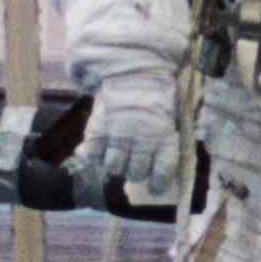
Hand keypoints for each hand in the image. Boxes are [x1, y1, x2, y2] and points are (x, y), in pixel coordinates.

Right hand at [81, 65, 183, 201]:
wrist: (133, 73)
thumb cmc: (155, 100)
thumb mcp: (168, 121)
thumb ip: (163, 147)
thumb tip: (157, 180)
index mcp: (163, 136)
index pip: (161, 172)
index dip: (158, 184)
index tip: (155, 187)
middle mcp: (140, 138)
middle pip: (135, 173)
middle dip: (136, 172)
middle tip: (134, 164)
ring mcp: (117, 134)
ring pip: (113, 168)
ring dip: (116, 165)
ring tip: (118, 155)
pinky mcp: (97, 128)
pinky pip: (92, 155)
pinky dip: (94, 156)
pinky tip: (100, 148)